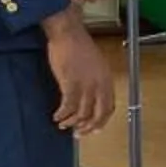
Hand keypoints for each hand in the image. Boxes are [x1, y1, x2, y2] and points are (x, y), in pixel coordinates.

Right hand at [42, 13, 119, 135]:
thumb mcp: (95, 65)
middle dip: (88, 127)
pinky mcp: (71, 82)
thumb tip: (90, 98)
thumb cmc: (78, 46)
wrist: (67, 32)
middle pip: (98, 114)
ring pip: (81, 113)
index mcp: (107, 79)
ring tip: (63, 124)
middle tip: (78, 134)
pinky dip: (62, 114)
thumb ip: (96, 81)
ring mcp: (86, 84)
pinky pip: (67, 106)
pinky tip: (56, 116)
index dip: (101, 121)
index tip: (93, 129)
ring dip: (71, 122)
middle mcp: (99, 84)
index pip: (109, 107)